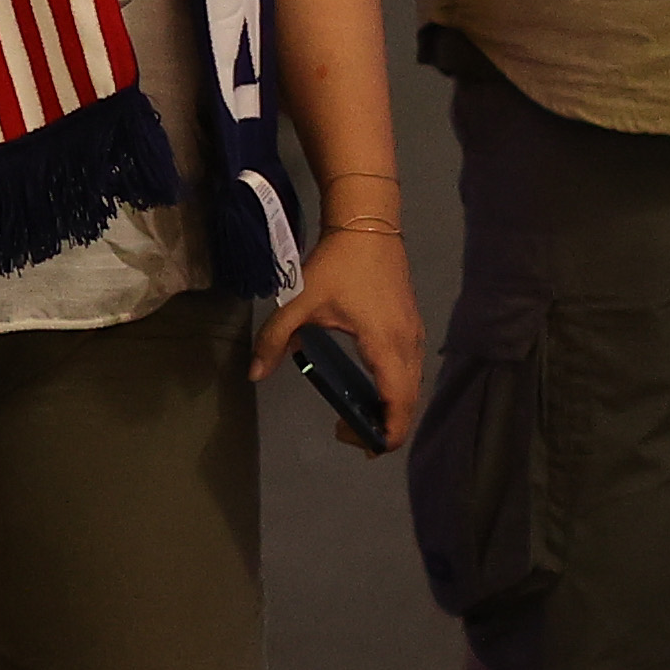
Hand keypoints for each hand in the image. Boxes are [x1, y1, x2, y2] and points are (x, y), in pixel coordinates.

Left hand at [254, 225, 427, 444]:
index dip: (388, 431)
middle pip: (408, 400)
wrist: (367, 222)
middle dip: (385, 425)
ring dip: (392, 406)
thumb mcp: (300, 301)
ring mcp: (414, 332)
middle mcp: (407, 343)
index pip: (398, 402)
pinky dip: (396, 387)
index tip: (366, 447)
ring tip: (360, 417)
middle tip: (351, 435)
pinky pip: (410, 368)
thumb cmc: (338, 263)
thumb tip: (255, 374)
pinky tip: (371, 388)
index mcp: (385, 344)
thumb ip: (276, 338)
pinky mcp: (411, 323)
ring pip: (412, 384)